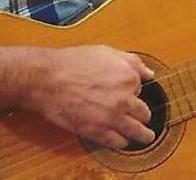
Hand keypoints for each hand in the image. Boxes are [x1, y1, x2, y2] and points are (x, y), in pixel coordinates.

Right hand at [26, 45, 154, 148]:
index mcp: (128, 77)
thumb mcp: (106, 52)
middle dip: (143, 115)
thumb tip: (149, 73)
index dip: (134, 91)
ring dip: (143, 135)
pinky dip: (122, 142)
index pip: (142, 88)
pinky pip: (119, 143)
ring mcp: (112, 117)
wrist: (47, 79)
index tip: (130, 93)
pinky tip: (122, 140)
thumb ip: (132, 62)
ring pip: (138, 132)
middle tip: (142, 118)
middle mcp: (124, 99)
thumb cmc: (72, 63)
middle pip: (145, 114)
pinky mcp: (97, 132)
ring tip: (145, 136)